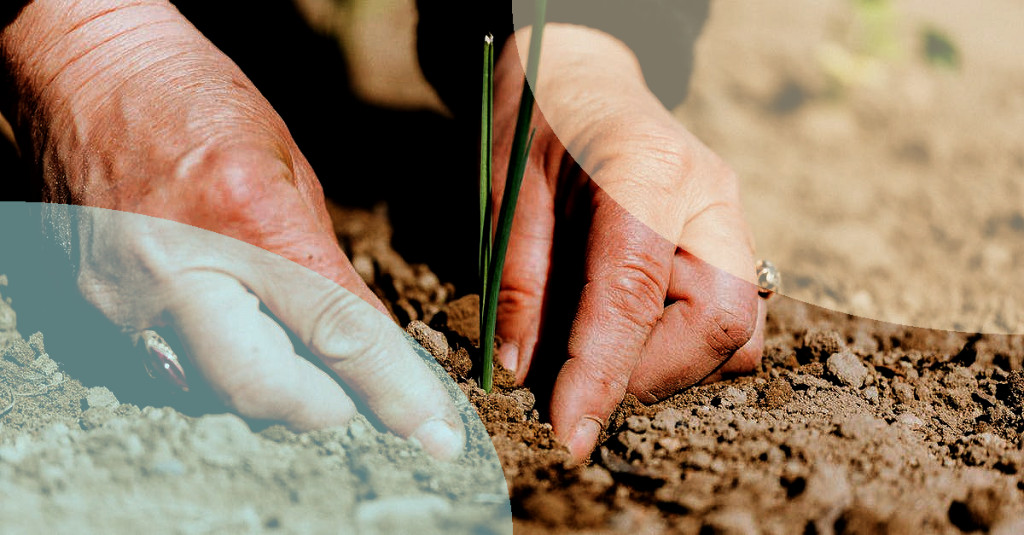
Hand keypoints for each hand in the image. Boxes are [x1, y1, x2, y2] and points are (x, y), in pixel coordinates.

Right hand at [1, 0, 462, 458]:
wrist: (86, 71)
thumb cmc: (198, 101)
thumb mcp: (289, 169)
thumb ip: (324, 264)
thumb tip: (363, 339)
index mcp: (247, 219)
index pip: (339, 332)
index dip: (395, 390)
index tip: (434, 434)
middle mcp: (179, 272)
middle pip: (269, 393)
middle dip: (327, 407)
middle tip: (353, 392)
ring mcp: (125, 299)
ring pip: (217, 397)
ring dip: (273, 391)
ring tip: (292, 351)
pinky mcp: (91, 312)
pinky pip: (169, 376)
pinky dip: (215, 372)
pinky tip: (231, 331)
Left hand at [491, 25, 765, 462]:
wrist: (581, 72)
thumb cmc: (537, 121)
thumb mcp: (507, 193)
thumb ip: (519, 281)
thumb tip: (522, 372)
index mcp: (648, 171)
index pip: (635, 294)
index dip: (602, 375)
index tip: (569, 433)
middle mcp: (710, 197)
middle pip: (720, 324)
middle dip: (649, 376)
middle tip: (578, 383)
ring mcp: (729, 219)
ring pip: (738, 332)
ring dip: (669, 367)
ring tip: (598, 354)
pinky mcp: (728, 242)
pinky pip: (731, 319)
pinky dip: (682, 348)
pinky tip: (627, 332)